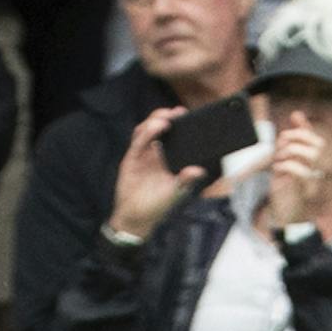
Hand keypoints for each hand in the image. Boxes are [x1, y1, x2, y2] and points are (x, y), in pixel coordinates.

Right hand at [108, 107, 203, 242]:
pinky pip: (138, 140)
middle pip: (159, 126)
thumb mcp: (175, 193)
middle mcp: (154, 152)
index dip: (178, 123)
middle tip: (178, 112)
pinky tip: (156, 128)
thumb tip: (200, 171)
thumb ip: (186, 180)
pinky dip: (147, 132)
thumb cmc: (157, 206)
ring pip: (147, 129)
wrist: (137, 218)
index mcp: (167, 158)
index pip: (172, 135)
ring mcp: (142, 154)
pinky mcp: (131, 158)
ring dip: (156, 120)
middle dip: (167, 116)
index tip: (187, 115)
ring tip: (166, 119)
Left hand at [265, 114, 328, 233]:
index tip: (286, 133)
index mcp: (316, 161)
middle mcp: (319, 170)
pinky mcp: (305, 191)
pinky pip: (301, 172)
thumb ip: (293, 137)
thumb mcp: (286, 157)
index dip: (304, 129)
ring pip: (312, 156)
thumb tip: (297, 114)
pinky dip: (287, 165)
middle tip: (280, 144)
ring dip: (290, 152)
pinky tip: (278, 169)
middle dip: (296, 139)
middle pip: (317, 145)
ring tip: (278, 159)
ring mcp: (314, 180)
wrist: (280, 212)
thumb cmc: (284, 183)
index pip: (317, 139)